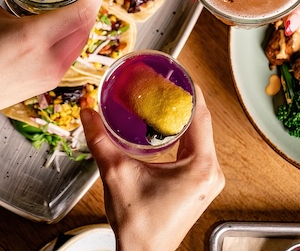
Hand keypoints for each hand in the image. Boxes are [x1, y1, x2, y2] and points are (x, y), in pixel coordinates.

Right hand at [0, 0, 104, 115]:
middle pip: (89, 21)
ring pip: (84, 37)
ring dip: (86, 14)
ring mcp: (54, 73)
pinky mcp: (52, 80)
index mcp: (33, 38)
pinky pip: (74, 50)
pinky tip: (67, 17)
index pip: (82, 10)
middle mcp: (50, 58)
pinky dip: (76, 31)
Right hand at [81, 86, 223, 250]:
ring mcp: (206, 179)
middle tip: (162, 83)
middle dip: (180, 101)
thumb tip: (88, 113)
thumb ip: (100, 140)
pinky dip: (178, 134)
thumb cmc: (139, 226)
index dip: (188, 89)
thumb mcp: (116, 174)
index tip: (176, 72)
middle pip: (200, 122)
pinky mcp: (198, 184)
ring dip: (179, 118)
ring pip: (197, 136)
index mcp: (200, 166)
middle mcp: (210, 172)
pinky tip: (162, 128)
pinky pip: (193, 149)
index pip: (200, 114)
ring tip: (160, 100)